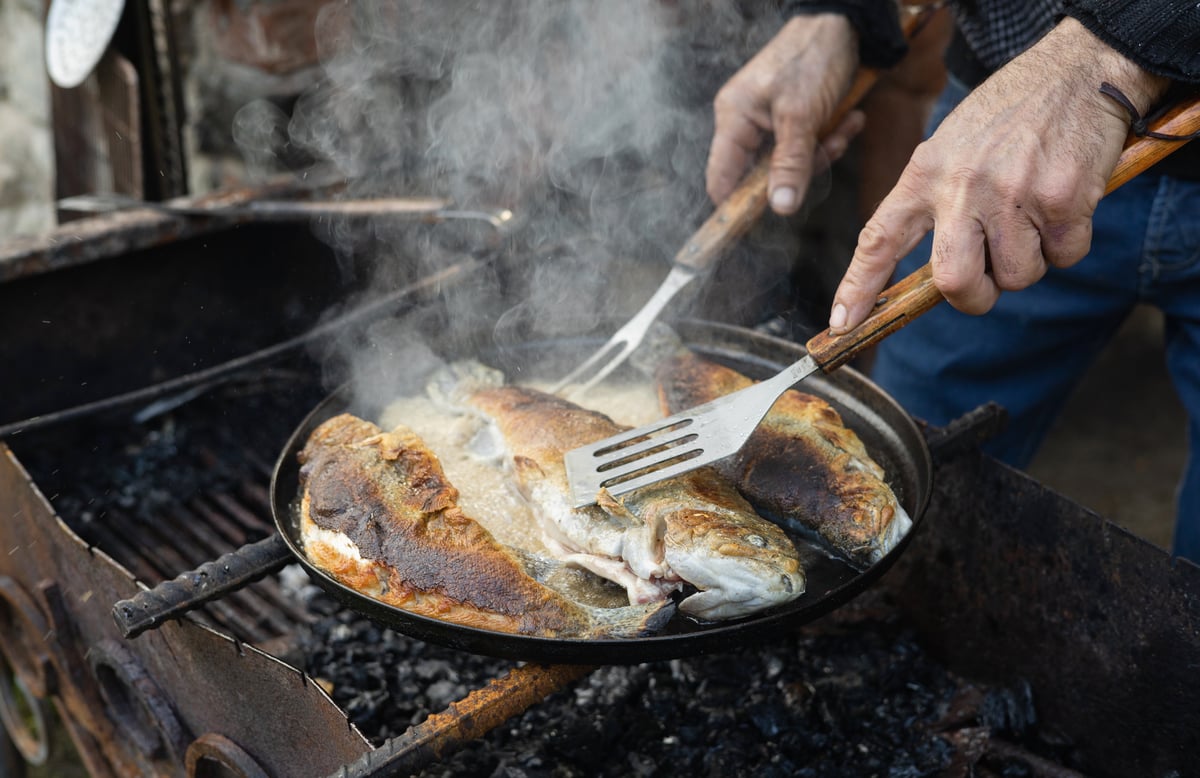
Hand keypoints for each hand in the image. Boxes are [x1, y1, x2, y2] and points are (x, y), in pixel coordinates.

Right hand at [706, 14, 861, 214]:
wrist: (844, 23)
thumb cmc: (813, 57)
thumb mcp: (802, 116)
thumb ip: (789, 164)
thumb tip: (779, 208)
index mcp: (733, 119)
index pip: (721, 180)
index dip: (739, 205)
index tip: (769, 216)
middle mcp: (745, 123)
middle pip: (761, 176)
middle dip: (800, 170)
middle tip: (826, 151)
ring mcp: (769, 122)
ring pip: (790, 162)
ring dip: (822, 152)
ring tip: (844, 126)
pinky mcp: (792, 119)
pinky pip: (806, 146)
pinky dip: (829, 138)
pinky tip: (850, 119)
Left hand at [828, 17, 1169, 332]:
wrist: (1075, 72)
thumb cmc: (1006, 117)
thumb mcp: (948, 147)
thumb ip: (933, 202)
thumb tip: (935, 277)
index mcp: (923, 174)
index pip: (879, 240)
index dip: (857, 287)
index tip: (841, 325)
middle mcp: (961, 187)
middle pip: (954, 282)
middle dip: (974, 297)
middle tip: (989, 280)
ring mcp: (1012, 195)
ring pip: (1017, 277)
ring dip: (1030, 261)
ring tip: (1031, 214)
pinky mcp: (1062, 200)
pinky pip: (1064, 256)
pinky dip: (1068, 243)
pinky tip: (1063, 203)